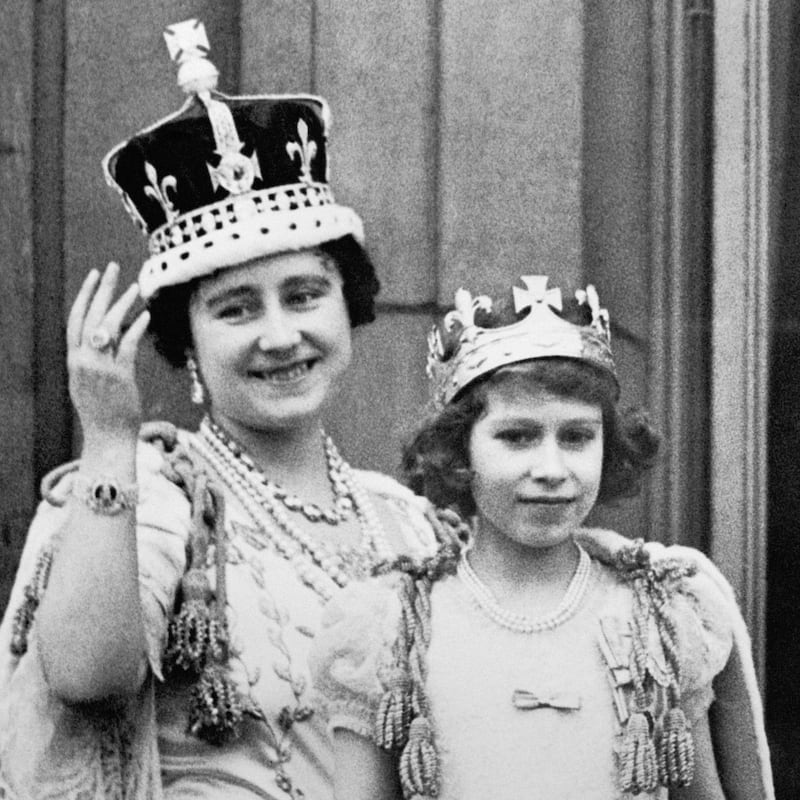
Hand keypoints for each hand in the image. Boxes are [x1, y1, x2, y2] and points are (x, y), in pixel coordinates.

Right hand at [67, 262, 149, 442]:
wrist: (107, 438)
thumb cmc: (103, 411)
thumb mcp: (88, 382)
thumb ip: (92, 359)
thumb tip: (103, 337)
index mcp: (74, 361)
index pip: (75, 320)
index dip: (85, 296)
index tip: (94, 276)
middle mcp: (83, 361)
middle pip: (90, 316)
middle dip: (102, 289)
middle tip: (113, 267)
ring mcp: (100, 369)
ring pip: (108, 327)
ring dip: (121, 304)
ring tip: (135, 288)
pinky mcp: (119, 377)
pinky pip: (127, 346)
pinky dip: (136, 329)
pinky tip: (145, 316)